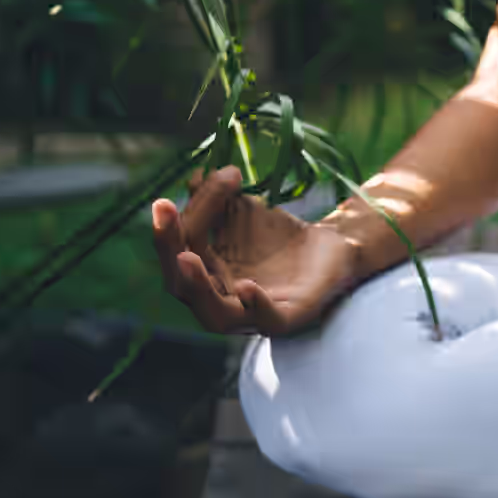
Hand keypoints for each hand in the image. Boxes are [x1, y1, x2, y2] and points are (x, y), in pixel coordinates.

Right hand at [151, 167, 361, 335]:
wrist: (333, 246)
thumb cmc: (278, 237)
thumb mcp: (242, 212)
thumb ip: (216, 200)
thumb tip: (194, 176)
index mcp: (204, 277)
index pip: (177, 251)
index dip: (177, 219)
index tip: (198, 177)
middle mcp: (222, 301)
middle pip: (182, 285)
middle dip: (169, 245)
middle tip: (164, 206)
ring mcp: (253, 315)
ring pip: (216, 315)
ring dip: (197, 286)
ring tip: (186, 256)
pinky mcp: (289, 318)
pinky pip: (268, 321)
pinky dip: (256, 306)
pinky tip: (245, 286)